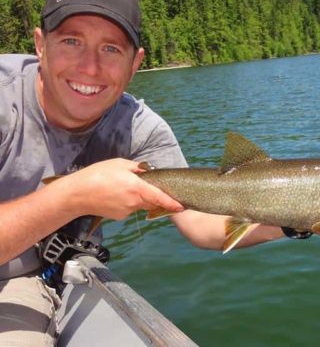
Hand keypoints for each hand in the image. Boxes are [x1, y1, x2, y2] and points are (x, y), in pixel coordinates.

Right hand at [51, 158, 183, 219]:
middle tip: (152, 187)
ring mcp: (126, 211)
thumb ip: (137, 168)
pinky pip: (130, 208)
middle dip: (155, 196)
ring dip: (140, 198)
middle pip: (152, 201)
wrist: (76, 194)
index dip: (172, 203)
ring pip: (141, 205)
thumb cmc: (97, 175)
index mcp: (136, 188)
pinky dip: (128, 202)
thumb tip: (148, 172)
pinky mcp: (119, 216)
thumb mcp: (119, 164)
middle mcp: (134, 202)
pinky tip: (116, 194)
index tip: (182, 207)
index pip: (159, 197)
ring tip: (124, 187)